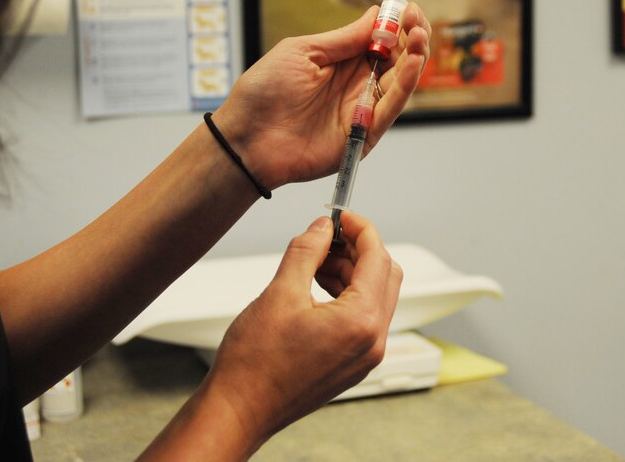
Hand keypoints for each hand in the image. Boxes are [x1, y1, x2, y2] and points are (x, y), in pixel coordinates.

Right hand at [197, 213, 401, 451]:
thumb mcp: (279, 293)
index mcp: (360, 323)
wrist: (239, 409)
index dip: (361, 229)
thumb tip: (322, 228)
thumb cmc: (254, 364)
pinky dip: (348, 294)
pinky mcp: (354, 363)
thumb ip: (307, 252)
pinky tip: (318, 283)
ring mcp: (365, 355)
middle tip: (329, 235)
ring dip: (352, 270)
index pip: (377, 258)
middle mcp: (372, 342)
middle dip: (359, 248)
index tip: (343, 215)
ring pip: (376, 295)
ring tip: (317, 260)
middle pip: (385, 275)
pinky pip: (364, 317)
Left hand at [212, 3, 430, 190]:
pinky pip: (391, 108)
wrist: (246, 138)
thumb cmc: (264, 92)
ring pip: (401, 82)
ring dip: (416, 57)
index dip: (398, 23)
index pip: (382, 40)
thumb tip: (376, 14)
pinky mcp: (365, 134)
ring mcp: (363, 109)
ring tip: (420, 35)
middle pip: (399, 59)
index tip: (406, 8)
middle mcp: (358, 85)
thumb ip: (344, 39)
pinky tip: (412, 63)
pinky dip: (406, 85)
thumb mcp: (303, 52)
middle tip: (416, 19)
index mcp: (343, 62)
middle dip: (413, 36)